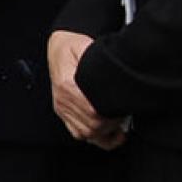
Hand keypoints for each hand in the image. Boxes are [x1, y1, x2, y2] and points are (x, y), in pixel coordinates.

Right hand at [48, 31, 126, 148]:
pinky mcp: (63, 110)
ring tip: (118, 128)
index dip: (111, 117)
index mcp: (67, 84)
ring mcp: (62, 107)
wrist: (58, 45)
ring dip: (103, 134)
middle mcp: (63, 99)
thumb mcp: (87, 47)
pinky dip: (93, 135)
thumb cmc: (72, 45)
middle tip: (124, 118)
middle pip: (90, 126)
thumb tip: (118, 75)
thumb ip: (100, 62)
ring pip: (84, 133)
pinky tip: (105, 131)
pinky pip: (77, 132)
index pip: (91, 112)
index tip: (122, 113)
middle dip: (110, 126)